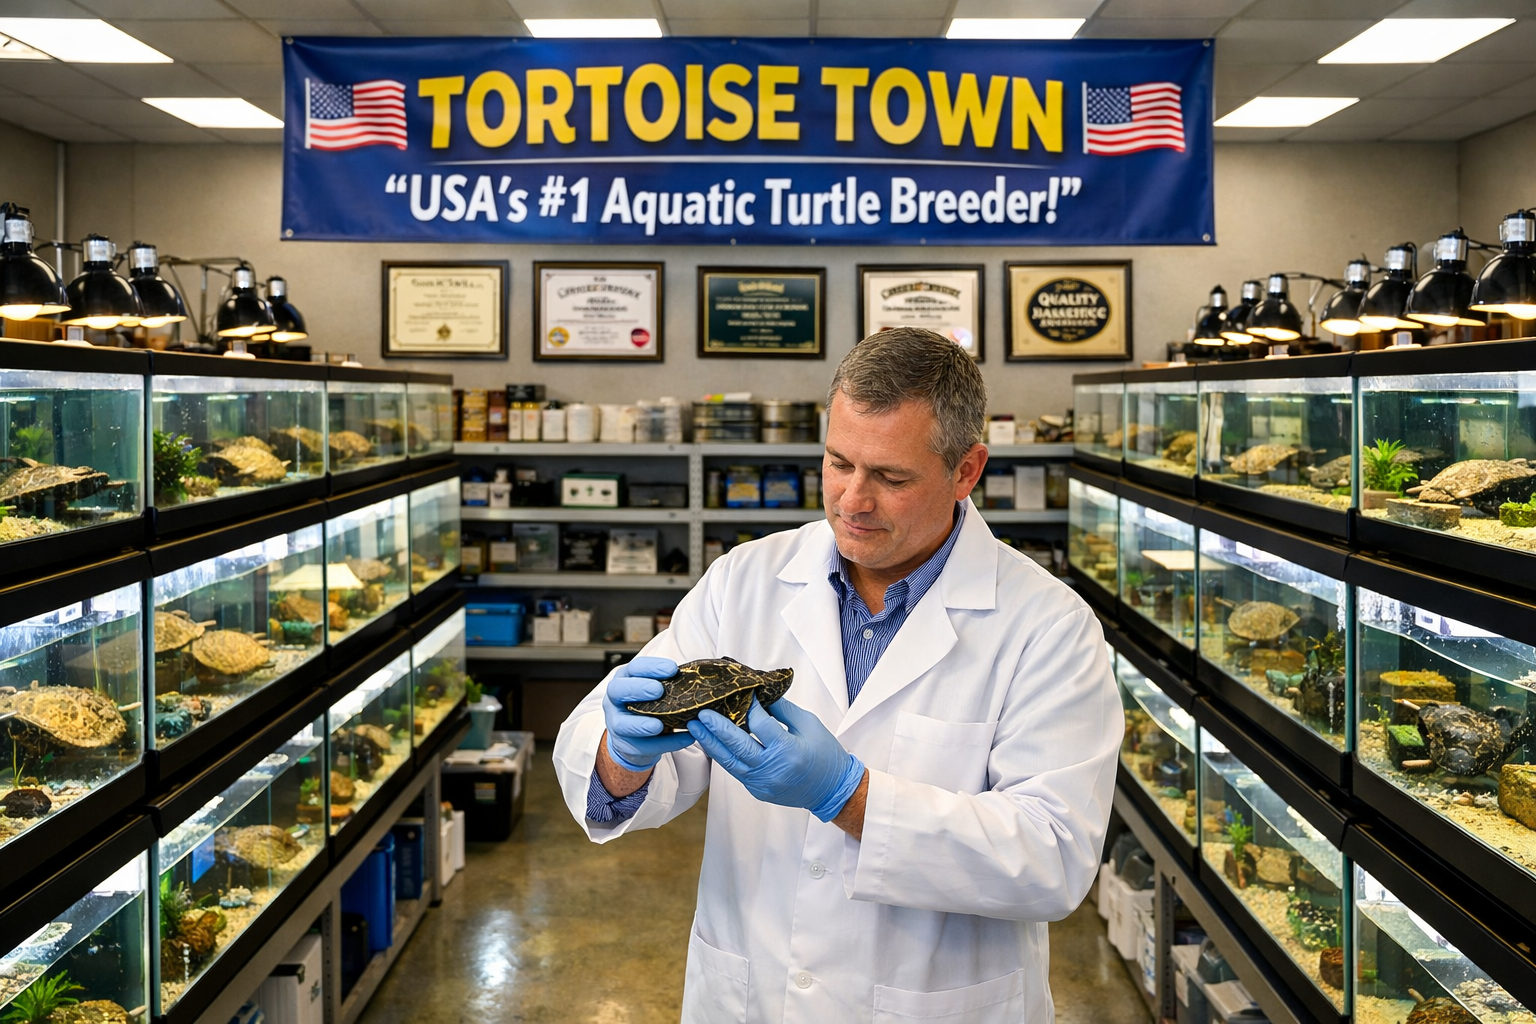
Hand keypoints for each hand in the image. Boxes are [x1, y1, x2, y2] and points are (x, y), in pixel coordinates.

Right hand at [603, 656, 695, 771]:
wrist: (633, 735)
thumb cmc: (648, 705)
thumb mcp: (654, 690)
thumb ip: (669, 684)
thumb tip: (699, 678)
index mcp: (625, 679)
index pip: (634, 668)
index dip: (652, 667)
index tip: (673, 669)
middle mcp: (615, 699)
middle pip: (618, 690)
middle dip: (638, 689)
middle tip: (658, 690)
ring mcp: (616, 723)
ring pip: (623, 724)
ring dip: (642, 724)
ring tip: (659, 725)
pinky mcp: (625, 744)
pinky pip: (644, 746)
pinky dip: (666, 743)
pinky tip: (686, 738)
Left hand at [689, 698, 864, 821]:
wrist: (832, 791)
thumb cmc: (825, 755)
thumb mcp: (809, 725)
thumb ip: (783, 709)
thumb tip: (760, 694)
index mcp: (788, 750)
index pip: (760, 724)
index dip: (749, 707)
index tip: (739, 692)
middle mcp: (773, 769)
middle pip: (738, 745)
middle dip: (717, 728)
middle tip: (701, 712)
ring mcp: (763, 783)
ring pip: (730, 762)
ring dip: (711, 743)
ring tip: (695, 727)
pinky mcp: (757, 790)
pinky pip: (736, 771)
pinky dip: (723, 756)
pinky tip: (711, 743)